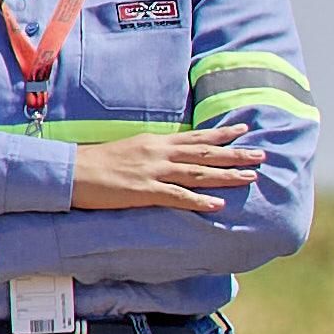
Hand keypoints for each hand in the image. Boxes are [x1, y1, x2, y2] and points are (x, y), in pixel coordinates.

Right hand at [66, 123, 252, 215]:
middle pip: (205, 154)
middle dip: (236, 154)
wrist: (71, 171)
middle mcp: (159, 153)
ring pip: (198, 173)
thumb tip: (172, 153)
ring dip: (227, 175)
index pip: (196, 137)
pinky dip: (199, 200)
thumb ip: (154, 151)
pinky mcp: (144, 191)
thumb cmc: (98, 162)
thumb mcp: (131, 149)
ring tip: (251, 177)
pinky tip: (218, 205)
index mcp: (156, 143)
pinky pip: (177, 196)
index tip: (244, 129)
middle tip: (262, 155)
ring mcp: (153, 172)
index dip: (222, 134)